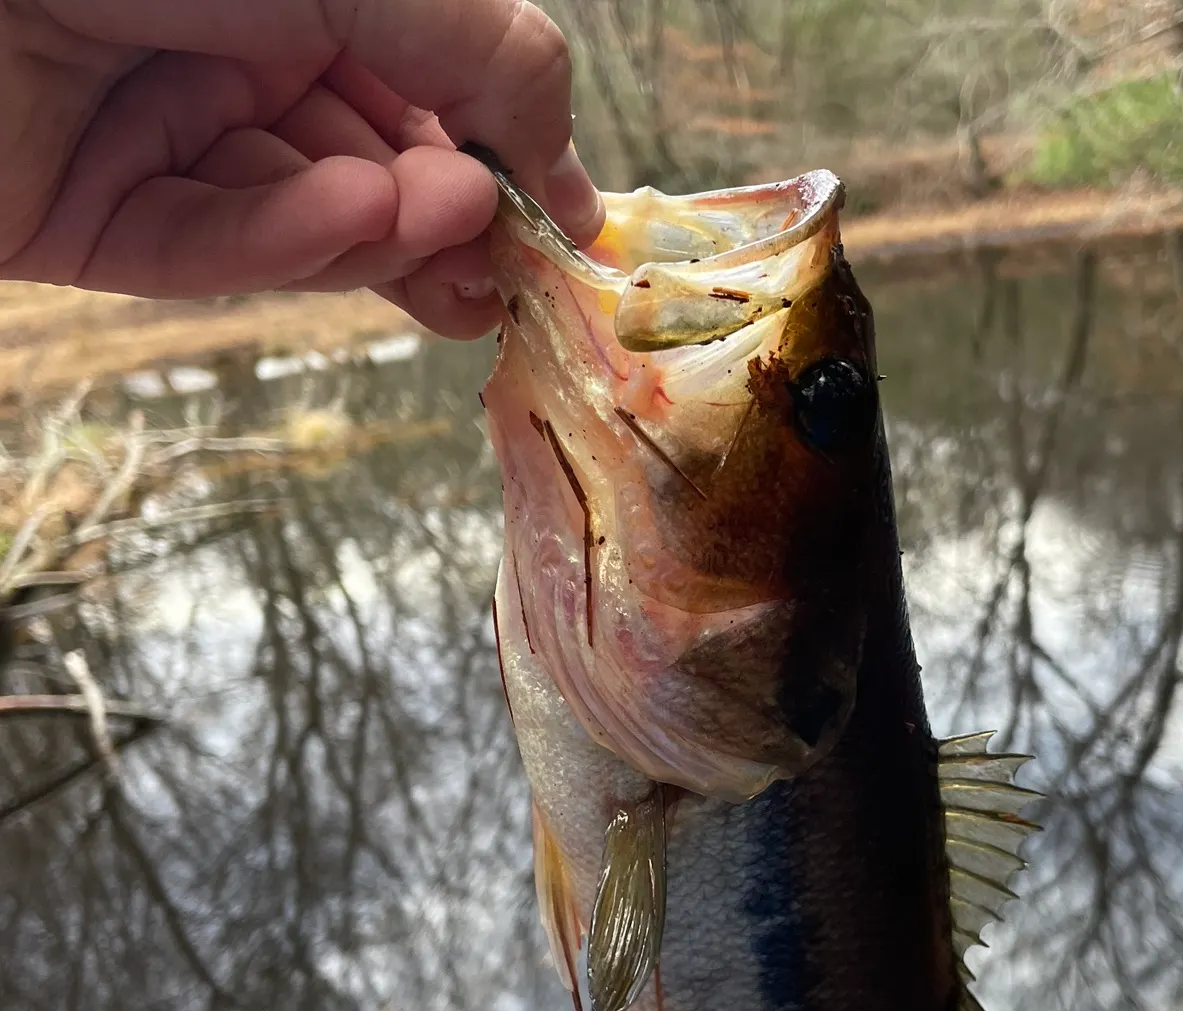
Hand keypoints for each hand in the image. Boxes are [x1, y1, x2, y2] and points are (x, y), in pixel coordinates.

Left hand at [0, 0, 603, 336]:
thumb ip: (484, 55)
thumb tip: (575, 175)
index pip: (427, 90)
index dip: (502, 158)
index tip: (567, 229)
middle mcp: (230, 56)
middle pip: (372, 170)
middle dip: (447, 220)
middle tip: (507, 264)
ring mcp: (159, 140)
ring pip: (303, 223)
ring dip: (382, 233)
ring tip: (443, 230)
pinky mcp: (89, 216)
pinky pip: (209, 247)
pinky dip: (285, 239)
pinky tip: (350, 218)